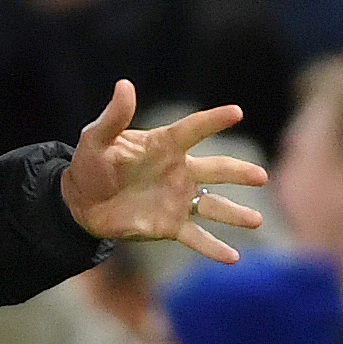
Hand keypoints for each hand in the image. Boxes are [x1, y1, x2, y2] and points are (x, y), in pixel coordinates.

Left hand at [60, 82, 265, 259]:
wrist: (81, 203)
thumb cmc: (90, 165)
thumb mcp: (97, 139)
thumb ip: (114, 116)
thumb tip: (124, 85)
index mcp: (164, 146)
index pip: (193, 130)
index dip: (213, 121)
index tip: (236, 112)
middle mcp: (179, 171)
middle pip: (216, 170)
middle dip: (239, 173)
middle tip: (261, 176)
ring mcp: (178, 200)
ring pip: (214, 207)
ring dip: (235, 213)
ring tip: (256, 220)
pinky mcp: (170, 226)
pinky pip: (196, 237)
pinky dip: (214, 248)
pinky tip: (233, 258)